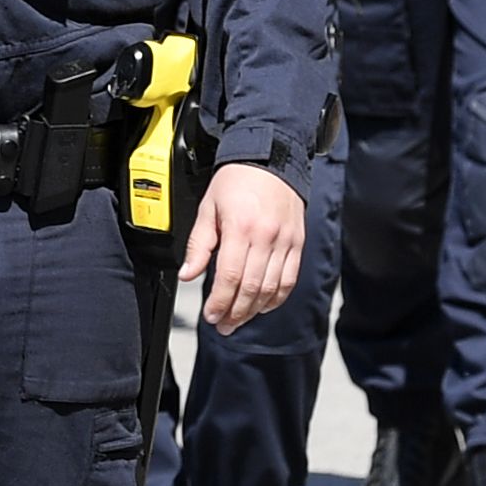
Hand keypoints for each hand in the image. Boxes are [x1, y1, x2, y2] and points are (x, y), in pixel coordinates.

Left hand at [181, 161, 304, 330]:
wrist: (270, 160)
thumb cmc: (236, 181)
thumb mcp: (208, 208)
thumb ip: (198, 244)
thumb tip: (188, 275)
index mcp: (241, 228)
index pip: (231, 277)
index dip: (220, 302)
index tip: (211, 316)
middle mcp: (266, 237)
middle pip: (252, 288)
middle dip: (235, 313)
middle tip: (223, 326)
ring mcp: (285, 241)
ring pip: (272, 288)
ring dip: (254, 310)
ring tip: (239, 320)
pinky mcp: (297, 243)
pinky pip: (289, 279)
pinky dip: (276, 297)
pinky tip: (262, 305)